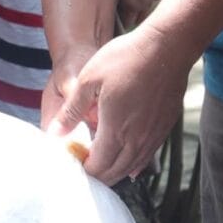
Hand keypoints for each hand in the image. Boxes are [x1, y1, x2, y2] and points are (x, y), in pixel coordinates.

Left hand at [49, 28, 193, 183]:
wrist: (168, 46)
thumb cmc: (127, 58)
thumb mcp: (88, 80)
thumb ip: (72, 111)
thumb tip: (54, 132)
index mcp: (115, 129)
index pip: (98, 166)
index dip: (85, 171)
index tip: (75, 165)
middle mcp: (137, 138)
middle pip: (115, 171)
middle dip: (99, 176)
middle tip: (86, 171)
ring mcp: (154, 133)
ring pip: (133, 166)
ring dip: (117, 172)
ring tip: (105, 171)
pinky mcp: (166, 125)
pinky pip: (149, 154)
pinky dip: (137, 164)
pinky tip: (132, 166)